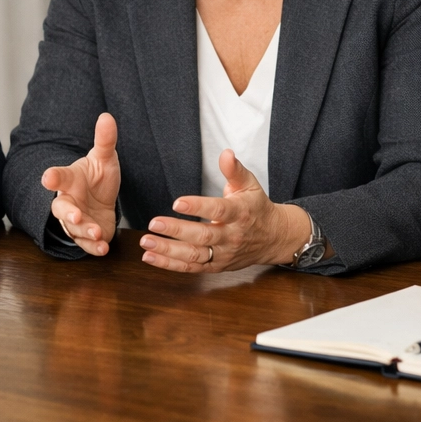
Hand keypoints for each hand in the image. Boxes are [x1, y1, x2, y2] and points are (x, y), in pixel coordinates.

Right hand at [43, 113, 121, 255]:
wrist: (101, 200)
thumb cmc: (97, 178)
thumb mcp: (104, 158)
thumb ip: (105, 140)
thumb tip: (107, 116)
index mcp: (71, 180)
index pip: (59, 177)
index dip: (53, 177)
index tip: (48, 177)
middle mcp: (69, 201)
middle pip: (61, 208)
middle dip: (68, 213)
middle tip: (76, 215)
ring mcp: (76, 220)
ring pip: (74, 228)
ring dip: (85, 231)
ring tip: (97, 232)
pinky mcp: (87, 236)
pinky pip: (86, 244)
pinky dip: (94, 248)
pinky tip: (103, 248)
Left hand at [139, 150, 309, 272]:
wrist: (273, 238)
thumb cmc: (257, 208)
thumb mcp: (250, 185)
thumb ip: (235, 170)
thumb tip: (226, 153)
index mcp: (240, 213)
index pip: (219, 211)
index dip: (198, 207)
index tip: (177, 202)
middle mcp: (232, 236)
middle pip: (203, 236)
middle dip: (177, 231)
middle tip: (154, 223)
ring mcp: (224, 254)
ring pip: (194, 255)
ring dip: (168, 251)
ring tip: (147, 242)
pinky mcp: (216, 266)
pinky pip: (191, 268)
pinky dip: (170, 265)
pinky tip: (151, 257)